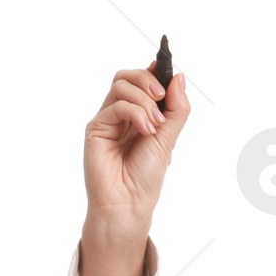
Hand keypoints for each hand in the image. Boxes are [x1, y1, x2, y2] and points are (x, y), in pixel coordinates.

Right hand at [79, 60, 188, 275]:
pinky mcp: (96, 128)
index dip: (155, 72)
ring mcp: (107, 120)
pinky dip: (134, 113)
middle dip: (147, 79)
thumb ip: (176, 109)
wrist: (128, 205)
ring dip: (143, 100)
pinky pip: (115, 105)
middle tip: (160, 96)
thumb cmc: (146, 178)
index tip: (168, 70)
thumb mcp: (168, 139)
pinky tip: (146, 131)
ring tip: (155, 124)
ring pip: (120, 85)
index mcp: (139, 116)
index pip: (143, 82)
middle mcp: (121, 115)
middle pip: (127, 76)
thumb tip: (179, 77)